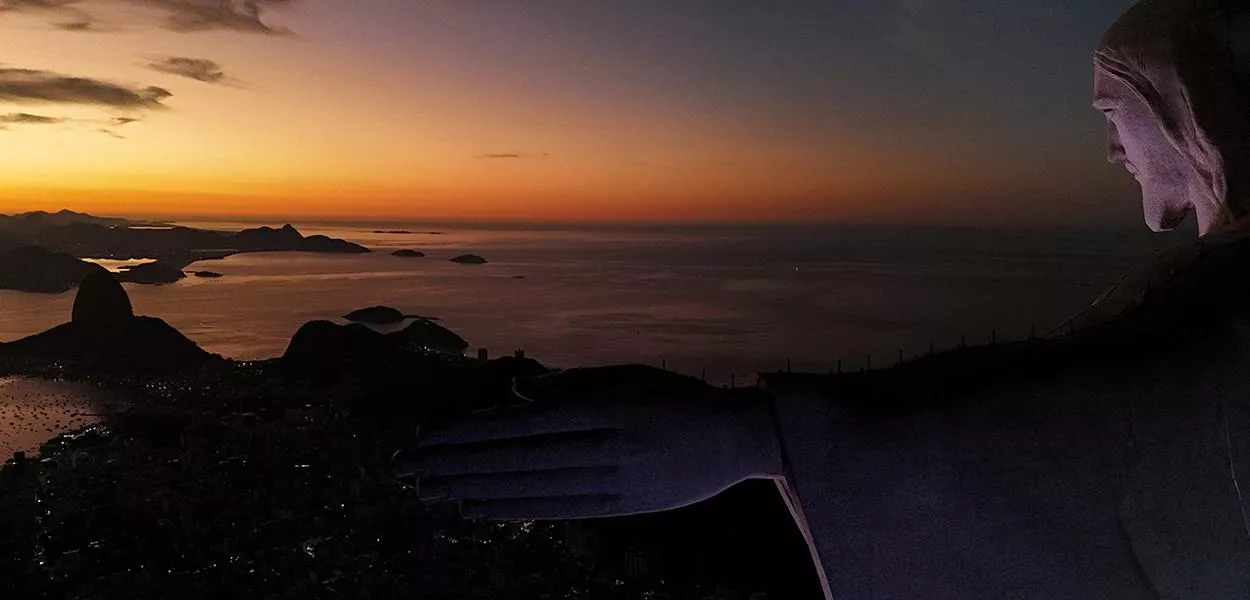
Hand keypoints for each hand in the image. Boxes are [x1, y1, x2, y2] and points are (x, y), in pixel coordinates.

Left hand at [393, 365, 782, 519]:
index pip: (516, 424)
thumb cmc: (673, 399)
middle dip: (452, 463)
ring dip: (470, 488)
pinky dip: (510, 508)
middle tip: (404, 468)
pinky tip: (474, 508)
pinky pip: (554, 509)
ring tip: (426, 491)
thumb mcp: (622, 378)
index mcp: (596, 406)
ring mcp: (609, 479)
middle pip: (511, 458)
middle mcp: (598, 444)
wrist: (735, 439)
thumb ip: (569, 386)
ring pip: (526, 487)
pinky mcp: (619, 506)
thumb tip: (514, 394)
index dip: (466, 433)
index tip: (425, 437)